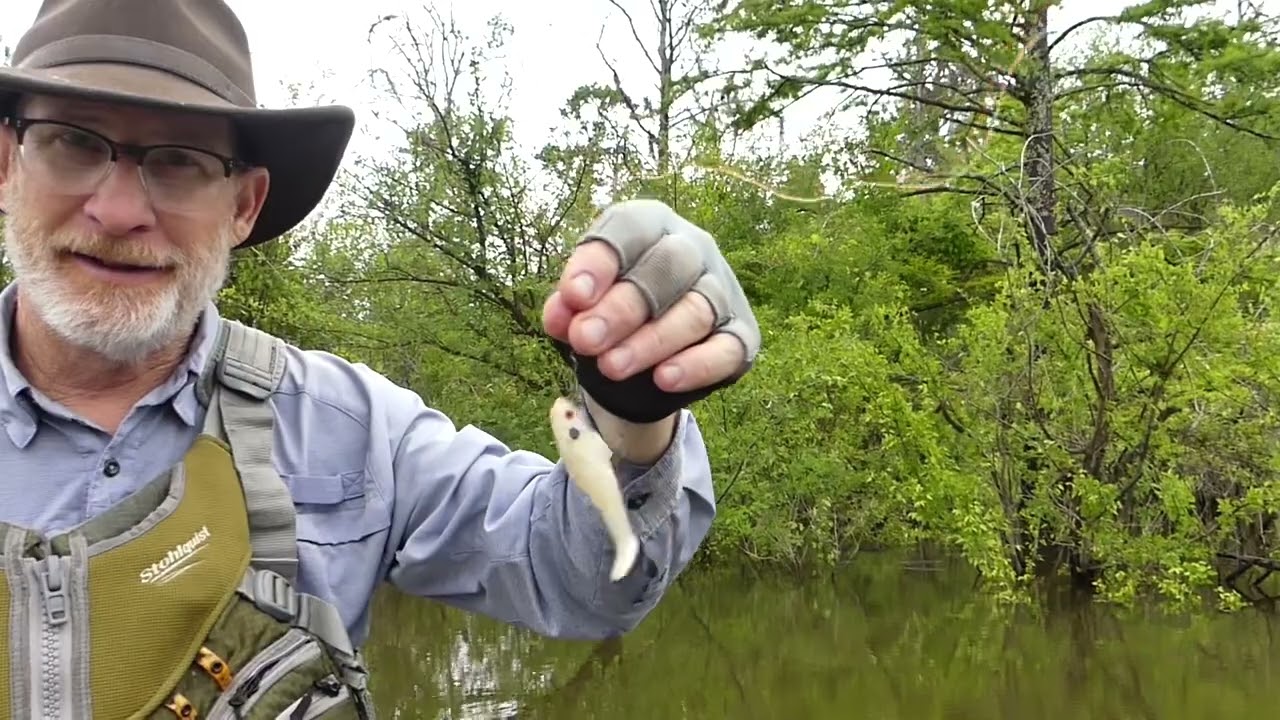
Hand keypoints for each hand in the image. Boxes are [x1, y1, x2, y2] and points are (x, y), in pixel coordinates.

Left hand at [542, 199, 759, 423]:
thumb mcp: (583, 304)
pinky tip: (664, 378)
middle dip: (622, 307)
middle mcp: (693, 249)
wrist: (644, 352)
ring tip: (611, 367)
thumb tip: (562, 317)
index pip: (629, 229)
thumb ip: (570, 307)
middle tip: (585, 340)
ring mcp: (722, 290)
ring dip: (651, 341)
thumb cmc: (611, 310)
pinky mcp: (742, 335)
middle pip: (667, 268)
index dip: (600, 261)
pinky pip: (727, 349)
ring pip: (696, 310)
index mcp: (651, 226)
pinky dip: (697, 364)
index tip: (573, 296)